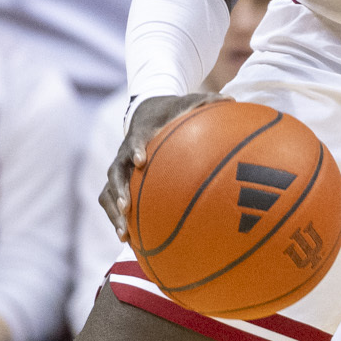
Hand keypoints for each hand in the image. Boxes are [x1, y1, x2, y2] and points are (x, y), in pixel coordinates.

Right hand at [103, 91, 216, 230]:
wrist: (145, 112)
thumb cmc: (170, 112)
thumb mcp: (187, 102)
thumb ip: (207, 102)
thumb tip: (233, 99)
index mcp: (139, 135)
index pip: (133, 141)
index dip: (135, 149)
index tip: (141, 161)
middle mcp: (124, 154)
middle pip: (114, 173)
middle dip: (119, 190)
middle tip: (125, 206)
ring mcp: (119, 170)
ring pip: (107, 193)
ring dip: (113, 214)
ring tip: (123, 234)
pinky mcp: (119, 184)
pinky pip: (112, 204)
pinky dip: (118, 221)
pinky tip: (129, 241)